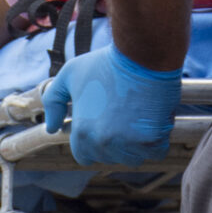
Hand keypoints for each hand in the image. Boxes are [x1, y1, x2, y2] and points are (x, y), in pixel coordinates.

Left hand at [42, 46, 182, 164]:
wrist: (141, 54)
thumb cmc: (107, 62)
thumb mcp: (69, 74)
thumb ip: (54, 101)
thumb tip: (52, 128)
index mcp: (82, 132)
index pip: (85, 156)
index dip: (96, 141)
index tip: (107, 125)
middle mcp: (102, 143)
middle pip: (112, 157)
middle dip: (119, 142)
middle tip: (126, 115)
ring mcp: (128, 144)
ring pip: (134, 158)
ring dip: (139, 143)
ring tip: (140, 116)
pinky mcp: (151, 140)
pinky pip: (157, 151)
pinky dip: (159, 139)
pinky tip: (155, 118)